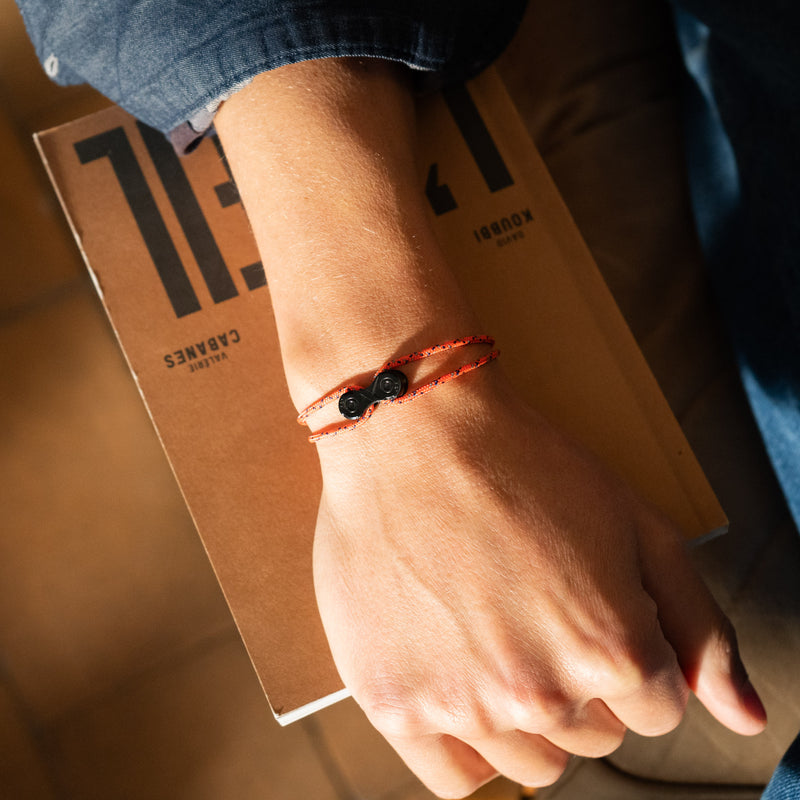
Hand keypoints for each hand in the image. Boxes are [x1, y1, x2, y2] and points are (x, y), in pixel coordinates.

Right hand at [313, 367, 765, 797]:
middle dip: (581, 682)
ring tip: (495, 637)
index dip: (631, 651)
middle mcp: (540, 693)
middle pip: (596, 736)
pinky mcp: (394, 703)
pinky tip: (462, 684)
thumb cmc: (523, 466)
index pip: (658, 708)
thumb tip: (746, 717)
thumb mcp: (638, 526)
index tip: (589, 605)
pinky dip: (468, 744)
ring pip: (533, 761)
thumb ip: (702, 628)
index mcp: (612, 650)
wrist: (413, 435)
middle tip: (536, 608)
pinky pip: (456, 777)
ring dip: (527, 716)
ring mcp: (461, 704)